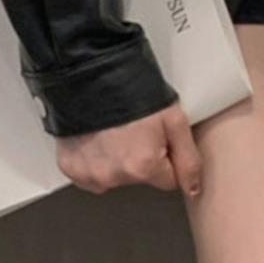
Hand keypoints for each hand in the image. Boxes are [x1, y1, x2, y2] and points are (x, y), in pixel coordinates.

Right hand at [54, 101, 203, 197]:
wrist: (91, 73)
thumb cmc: (130, 91)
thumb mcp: (173, 120)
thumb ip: (188, 160)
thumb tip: (193, 189)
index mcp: (142, 167)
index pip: (167, 180)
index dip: (165, 156)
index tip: (155, 137)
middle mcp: (113, 176)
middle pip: (139, 178)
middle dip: (139, 158)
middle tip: (132, 130)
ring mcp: (89, 174)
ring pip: (114, 177)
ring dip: (114, 160)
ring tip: (112, 132)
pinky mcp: (70, 167)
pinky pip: (88, 174)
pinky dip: (92, 159)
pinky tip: (95, 139)